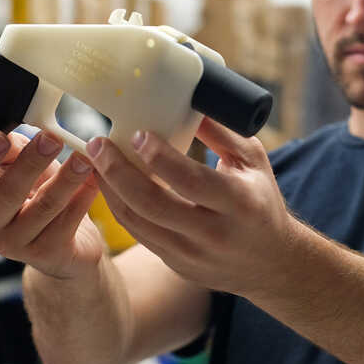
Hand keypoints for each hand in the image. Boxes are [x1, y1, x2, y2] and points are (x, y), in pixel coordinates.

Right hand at [0, 130, 103, 279]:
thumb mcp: (23, 169)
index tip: (0, 137)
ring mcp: (15, 245)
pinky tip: (96, 180)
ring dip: (66, 179)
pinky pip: (67, 222)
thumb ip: (15, 150)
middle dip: (31, 163)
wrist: (63, 246)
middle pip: (7, 192)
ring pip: (42, 207)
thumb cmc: (37, 197)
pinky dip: (83, 197)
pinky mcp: (46, 254)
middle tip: (52, 140)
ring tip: (83, 159)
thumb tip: (13, 135)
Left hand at [86, 118, 301, 297]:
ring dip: (109, 189)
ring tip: (94, 160)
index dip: (159, 157)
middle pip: (153, 204)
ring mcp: (192, 254)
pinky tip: (108, 183)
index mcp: (240, 202)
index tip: (137, 133)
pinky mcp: (176, 263)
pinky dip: (119, 206)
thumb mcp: (254, 161)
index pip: (191, 180)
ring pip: (137, 222)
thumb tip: (189, 100)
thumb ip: (222, 132)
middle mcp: (215, 232)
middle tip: (97, 143)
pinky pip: (138, 234)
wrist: (270, 262)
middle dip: (118, 172)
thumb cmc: (261, 199)